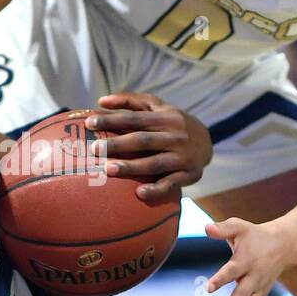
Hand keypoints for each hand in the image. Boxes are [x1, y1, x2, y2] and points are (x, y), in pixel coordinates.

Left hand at [87, 93, 212, 202]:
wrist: (207, 141)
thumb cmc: (171, 123)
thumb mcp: (156, 107)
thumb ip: (129, 102)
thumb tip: (100, 101)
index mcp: (166, 117)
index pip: (135, 118)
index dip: (112, 120)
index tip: (89, 124)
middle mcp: (176, 136)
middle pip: (143, 140)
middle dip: (118, 144)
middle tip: (94, 149)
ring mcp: (183, 157)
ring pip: (155, 163)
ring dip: (132, 167)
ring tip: (109, 170)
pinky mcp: (190, 175)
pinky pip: (171, 184)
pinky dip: (157, 189)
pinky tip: (139, 193)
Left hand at [204, 217, 296, 295]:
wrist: (285, 244)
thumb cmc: (256, 235)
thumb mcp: (239, 226)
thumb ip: (222, 228)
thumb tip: (206, 228)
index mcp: (246, 260)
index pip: (232, 271)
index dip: (221, 279)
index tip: (208, 288)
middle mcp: (254, 277)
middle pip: (242, 295)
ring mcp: (259, 289)